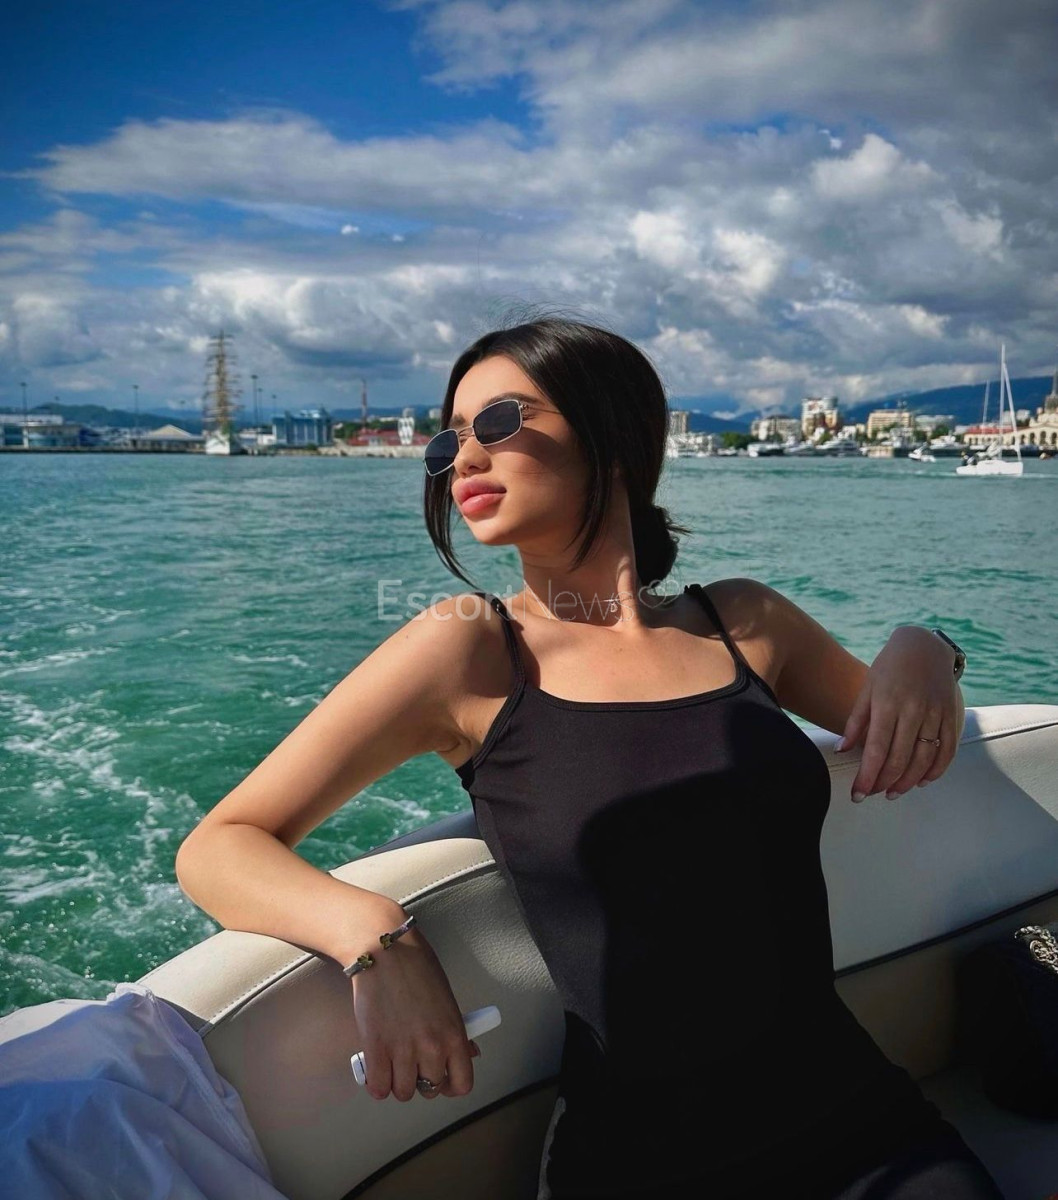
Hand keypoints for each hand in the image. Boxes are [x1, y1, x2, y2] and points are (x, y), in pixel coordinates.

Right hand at [348, 909, 480, 1101]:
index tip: (441, 1077)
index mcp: (454, 1034)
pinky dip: (376, 1083)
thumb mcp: (447, 1000)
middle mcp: (432, 1047)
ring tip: (392, 1062)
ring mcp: (403, 1050)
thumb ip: (456, 1031)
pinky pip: (378, 1087)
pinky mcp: (375, 1048)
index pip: (462, 1084)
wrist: (386, 951)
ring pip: (403, 1092)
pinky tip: (376, 1068)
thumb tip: (470, 1054)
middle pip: (429, 1089)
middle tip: (412, 1062)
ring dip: (396, 1082)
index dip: (450, 1085)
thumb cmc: (417, 968)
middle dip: (420, 1080)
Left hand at [835, 626, 960, 801]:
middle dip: (884, 783)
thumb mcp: (867, 688)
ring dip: (908, 781)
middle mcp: (914, 710)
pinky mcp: (953, 715)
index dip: (867, 776)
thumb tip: (842, 751)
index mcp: (887, 703)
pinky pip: (948, 750)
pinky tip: (922, 781)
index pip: (875, 750)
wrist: (924, 645)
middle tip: (873, 795)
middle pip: (900, 758)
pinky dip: (936, 770)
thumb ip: (856, 721)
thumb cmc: (888, 668)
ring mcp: (936, 713)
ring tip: (893, 792)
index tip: (857, 795)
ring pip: (924, 759)